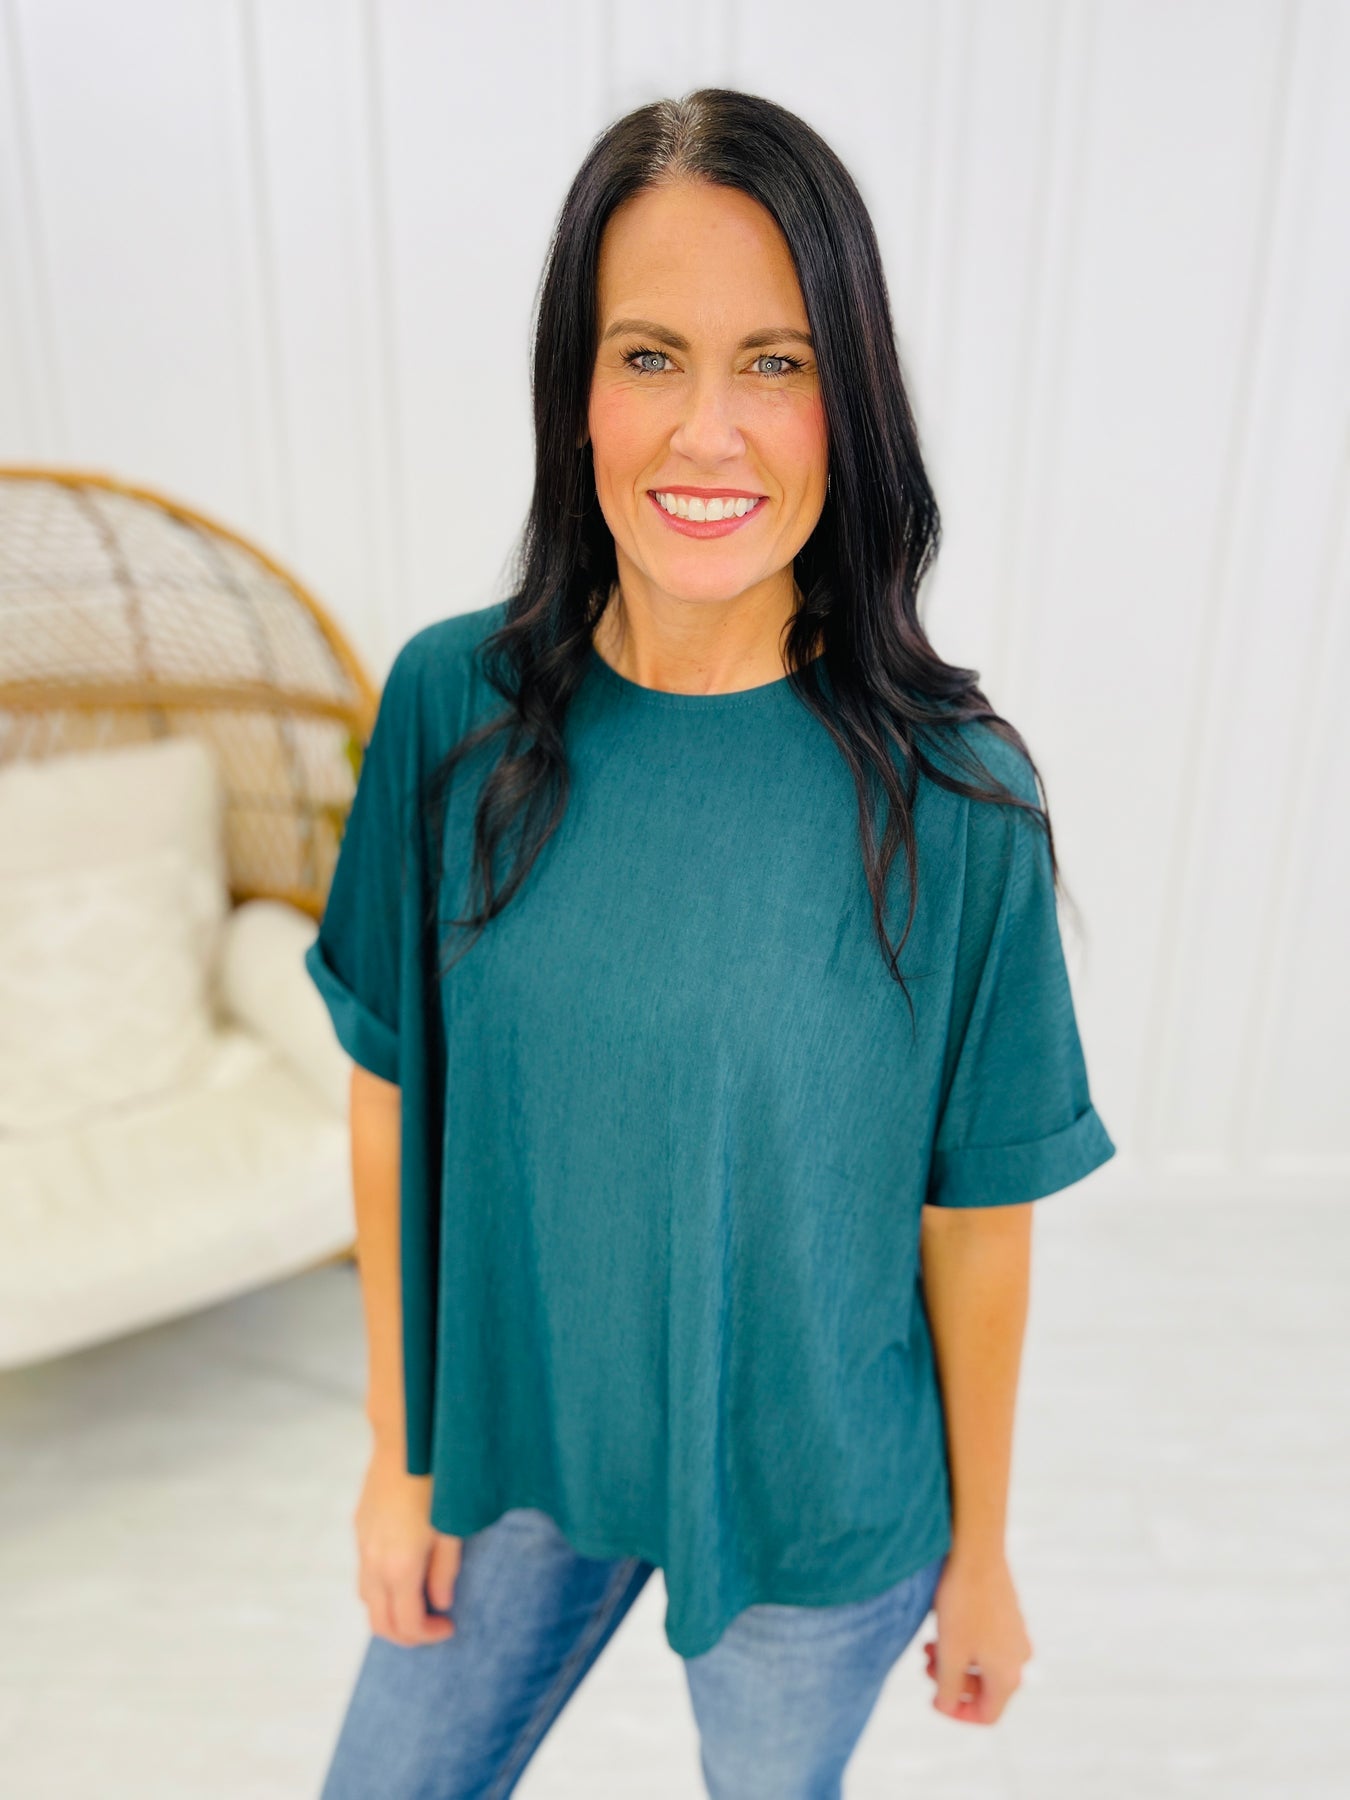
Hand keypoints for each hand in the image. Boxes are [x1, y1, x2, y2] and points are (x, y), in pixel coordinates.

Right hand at [353, 1438, 462, 1646]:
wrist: (406, 1438)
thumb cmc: (437, 1480)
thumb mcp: (452, 1528)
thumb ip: (445, 1570)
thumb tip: (440, 1603)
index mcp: (399, 1566)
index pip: (406, 1623)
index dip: (428, 1635)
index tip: (450, 1625)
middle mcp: (374, 1560)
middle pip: (379, 1621)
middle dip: (406, 1634)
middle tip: (433, 1626)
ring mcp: (363, 1543)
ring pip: (367, 1597)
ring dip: (390, 1611)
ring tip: (420, 1601)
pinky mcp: (360, 1526)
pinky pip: (365, 1571)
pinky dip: (381, 1587)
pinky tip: (404, 1572)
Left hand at [922, 1550, 1033, 1723]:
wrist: (976, 1552)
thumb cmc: (962, 1603)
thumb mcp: (950, 1653)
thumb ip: (948, 1688)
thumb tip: (945, 1706)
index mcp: (1008, 1675)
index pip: (987, 1715)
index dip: (958, 1713)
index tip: (932, 1699)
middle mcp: (1019, 1658)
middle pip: (985, 1690)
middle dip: (953, 1683)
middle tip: (925, 1666)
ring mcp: (1016, 1635)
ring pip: (983, 1664)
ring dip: (955, 1662)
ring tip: (928, 1647)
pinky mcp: (1009, 1614)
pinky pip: (987, 1642)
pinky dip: (964, 1644)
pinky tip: (942, 1628)